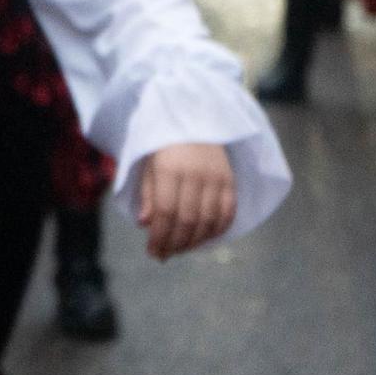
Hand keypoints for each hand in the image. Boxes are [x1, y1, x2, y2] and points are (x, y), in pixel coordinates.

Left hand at [137, 142, 235, 258]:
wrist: (193, 118)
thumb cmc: (163, 145)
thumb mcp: (148, 164)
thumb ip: (148, 194)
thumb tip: (145, 224)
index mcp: (170, 169)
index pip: (166, 212)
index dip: (160, 237)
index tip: (153, 252)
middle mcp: (196, 174)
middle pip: (188, 220)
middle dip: (174, 243)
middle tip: (164, 255)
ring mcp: (216, 178)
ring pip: (208, 220)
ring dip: (194, 242)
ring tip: (180, 249)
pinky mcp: (230, 180)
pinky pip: (228, 213)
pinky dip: (217, 231)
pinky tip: (203, 239)